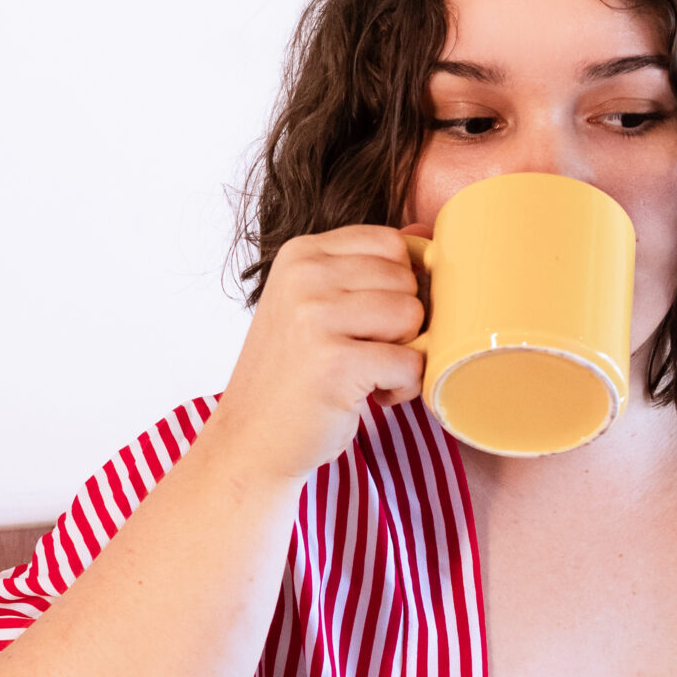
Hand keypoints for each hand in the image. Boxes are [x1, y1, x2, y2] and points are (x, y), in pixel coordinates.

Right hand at [212, 227, 426, 485]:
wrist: (250, 439)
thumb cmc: (292, 373)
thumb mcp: (314, 303)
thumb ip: (363, 268)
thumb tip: (426, 236)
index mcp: (302, 254)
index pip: (390, 243)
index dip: (398, 285)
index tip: (370, 320)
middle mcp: (305, 277)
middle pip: (406, 280)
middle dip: (401, 324)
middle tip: (366, 353)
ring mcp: (317, 318)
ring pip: (413, 317)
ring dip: (403, 354)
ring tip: (368, 374)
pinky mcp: (336, 362)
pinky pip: (410, 362)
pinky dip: (401, 387)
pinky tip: (369, 396)